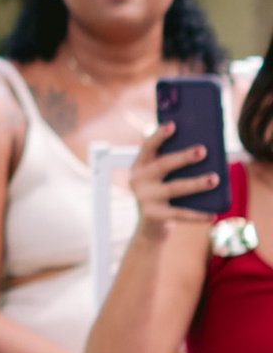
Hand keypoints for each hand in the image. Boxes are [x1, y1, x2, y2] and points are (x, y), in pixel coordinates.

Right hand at [126, 118, 220, 239]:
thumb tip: (204, 152)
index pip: (147, 146)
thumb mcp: (163, 178)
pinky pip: (179, 214)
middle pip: (163, 165)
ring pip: (174, 188)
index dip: (159, 135)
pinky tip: (212, 215)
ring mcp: (144, 198)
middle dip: (183, 157)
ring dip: (196, 183)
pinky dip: (197, 215)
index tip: (173, 125)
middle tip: (203, 150)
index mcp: (140, 166)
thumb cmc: (163, 196)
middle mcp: (138, 180)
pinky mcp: (153, 215)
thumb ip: (174, 165)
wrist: (150, 228)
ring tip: (215, 179)